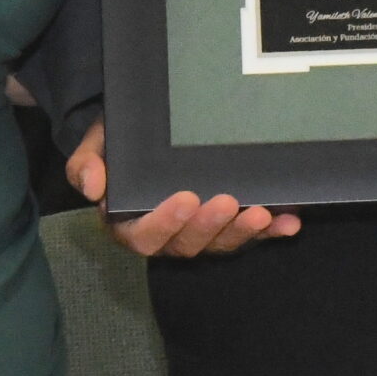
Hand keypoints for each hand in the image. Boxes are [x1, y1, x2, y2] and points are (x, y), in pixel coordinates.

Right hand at [66, 120, 301, 257]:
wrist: (144, 131)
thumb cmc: (119, 141)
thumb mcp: (97, 144)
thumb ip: (86, 164)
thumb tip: (92, 186)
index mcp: (128, 223)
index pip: (144, 234)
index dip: (165, 223)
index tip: (186, 199)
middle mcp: (166, 234)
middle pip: (187, 244)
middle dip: (209, 227)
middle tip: (227, 202)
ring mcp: (198, 232)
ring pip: (219, 243)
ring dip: (242, 232)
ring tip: (261, 214)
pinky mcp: (226, 225)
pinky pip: (248, 234)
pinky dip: (270, 231)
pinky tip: (289, 223)